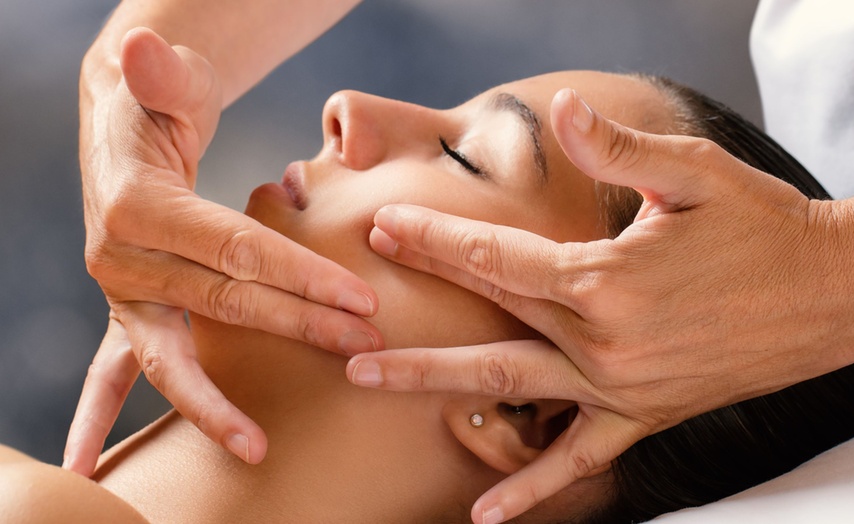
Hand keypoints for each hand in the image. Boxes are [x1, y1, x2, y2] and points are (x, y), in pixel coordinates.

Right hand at [65, 28, 382, 474]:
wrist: (126, 133)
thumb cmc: (160, 103)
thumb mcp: (166, 82)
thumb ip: (162, 74)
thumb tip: (144, 48)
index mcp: (138, 207)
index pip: (234, 250)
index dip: (297, 275)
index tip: (359, 299)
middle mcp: (122, 258)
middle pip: (226, 303)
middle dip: (299, 326)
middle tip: (365, 345)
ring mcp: (123, 293)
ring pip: (184, 352)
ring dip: (226, 397)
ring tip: (260, 446)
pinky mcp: (132, 312)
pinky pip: (127, 371)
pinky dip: (124, 414)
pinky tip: (112, 460)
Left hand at [346, 89, 853, 521]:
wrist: (831, 294)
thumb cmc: (763, 227)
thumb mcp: (694, 174)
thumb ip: (619, 148)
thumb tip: (564, 107)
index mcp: (604, 279)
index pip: (496, 256)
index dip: (434, 237)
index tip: (385, 225)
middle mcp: (601, 340)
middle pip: (487, 317)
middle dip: (418, 301)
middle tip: (352, 303)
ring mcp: (618, 387)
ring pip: (507, 387)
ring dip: (434, 383)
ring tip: (368, 380)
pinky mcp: (642, 415)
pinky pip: (577, 458)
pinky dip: (532, 488)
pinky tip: (488, 516)